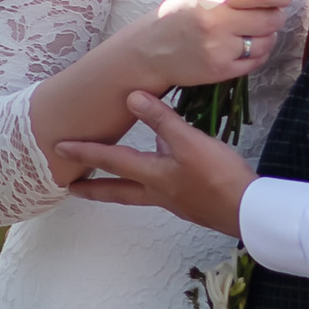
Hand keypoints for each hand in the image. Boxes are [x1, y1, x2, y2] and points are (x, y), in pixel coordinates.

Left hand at [56, 94, 251, 233]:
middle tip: (70, 188)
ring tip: (112, 177)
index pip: (112, 160)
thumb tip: (132, 97)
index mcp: (153, 175)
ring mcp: (175, 200)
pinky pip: (161, 190)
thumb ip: (162, 119)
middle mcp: (158, 192)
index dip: (85, 151)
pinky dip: (151, 181)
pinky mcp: (192, 202)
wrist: (249, 211)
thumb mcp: (190, 142)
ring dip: (121, 185)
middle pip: (117, 191)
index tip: (59, 148)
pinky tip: (163, 170)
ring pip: (138, 192)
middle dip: (93, 188)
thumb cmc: (218, 176)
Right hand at [125, 0, 291, 94]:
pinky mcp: (221, 70)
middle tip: (273, 12)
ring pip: (266, 41)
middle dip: (276, 15)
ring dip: (268, 35)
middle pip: (270, 19)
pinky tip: (248, 46)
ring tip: (257, 30)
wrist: (150, 52)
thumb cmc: (177, 16)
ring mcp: (220, 48)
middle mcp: (216, 22)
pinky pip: (257, 61)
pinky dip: (259, 53)